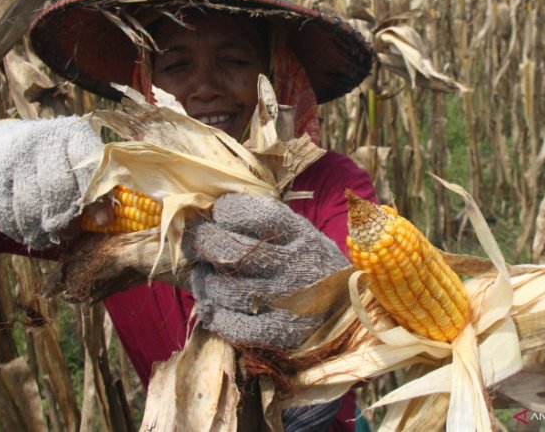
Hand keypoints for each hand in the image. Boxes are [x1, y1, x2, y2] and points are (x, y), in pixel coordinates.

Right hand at [0, 116, 103, 248]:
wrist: (2, 145)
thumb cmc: (57, 160)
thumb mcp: (81, 160)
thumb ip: (98, 185)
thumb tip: (106, 222)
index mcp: (72, 134)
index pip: (88, 166)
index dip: (97, 198)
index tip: (104, 222)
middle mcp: (41, 141)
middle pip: (57, 188)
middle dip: (68, 219)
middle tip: (73, 233)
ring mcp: (13, 158)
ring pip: (31, 205)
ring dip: (44, 229)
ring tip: (55, 237)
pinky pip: (8, 213)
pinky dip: (22, 231)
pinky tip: (33, 235)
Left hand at [182, 193, 347, 348]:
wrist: (350, 309)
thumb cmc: (311, 263)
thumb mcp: (299, 232)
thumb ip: (265, 221)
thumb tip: (212, 211)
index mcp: (299, 234)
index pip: (254, 214)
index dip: (226, 211)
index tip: (217, 214)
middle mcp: (295, 265)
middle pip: (232, 251)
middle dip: (202, 243)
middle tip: (194, 244)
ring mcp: (289, 301)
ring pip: (227, 290)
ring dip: (203, 282)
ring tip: (202, 278)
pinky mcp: (283, 332)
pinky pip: (235, 327)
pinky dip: (216, 316)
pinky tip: (214, 308)